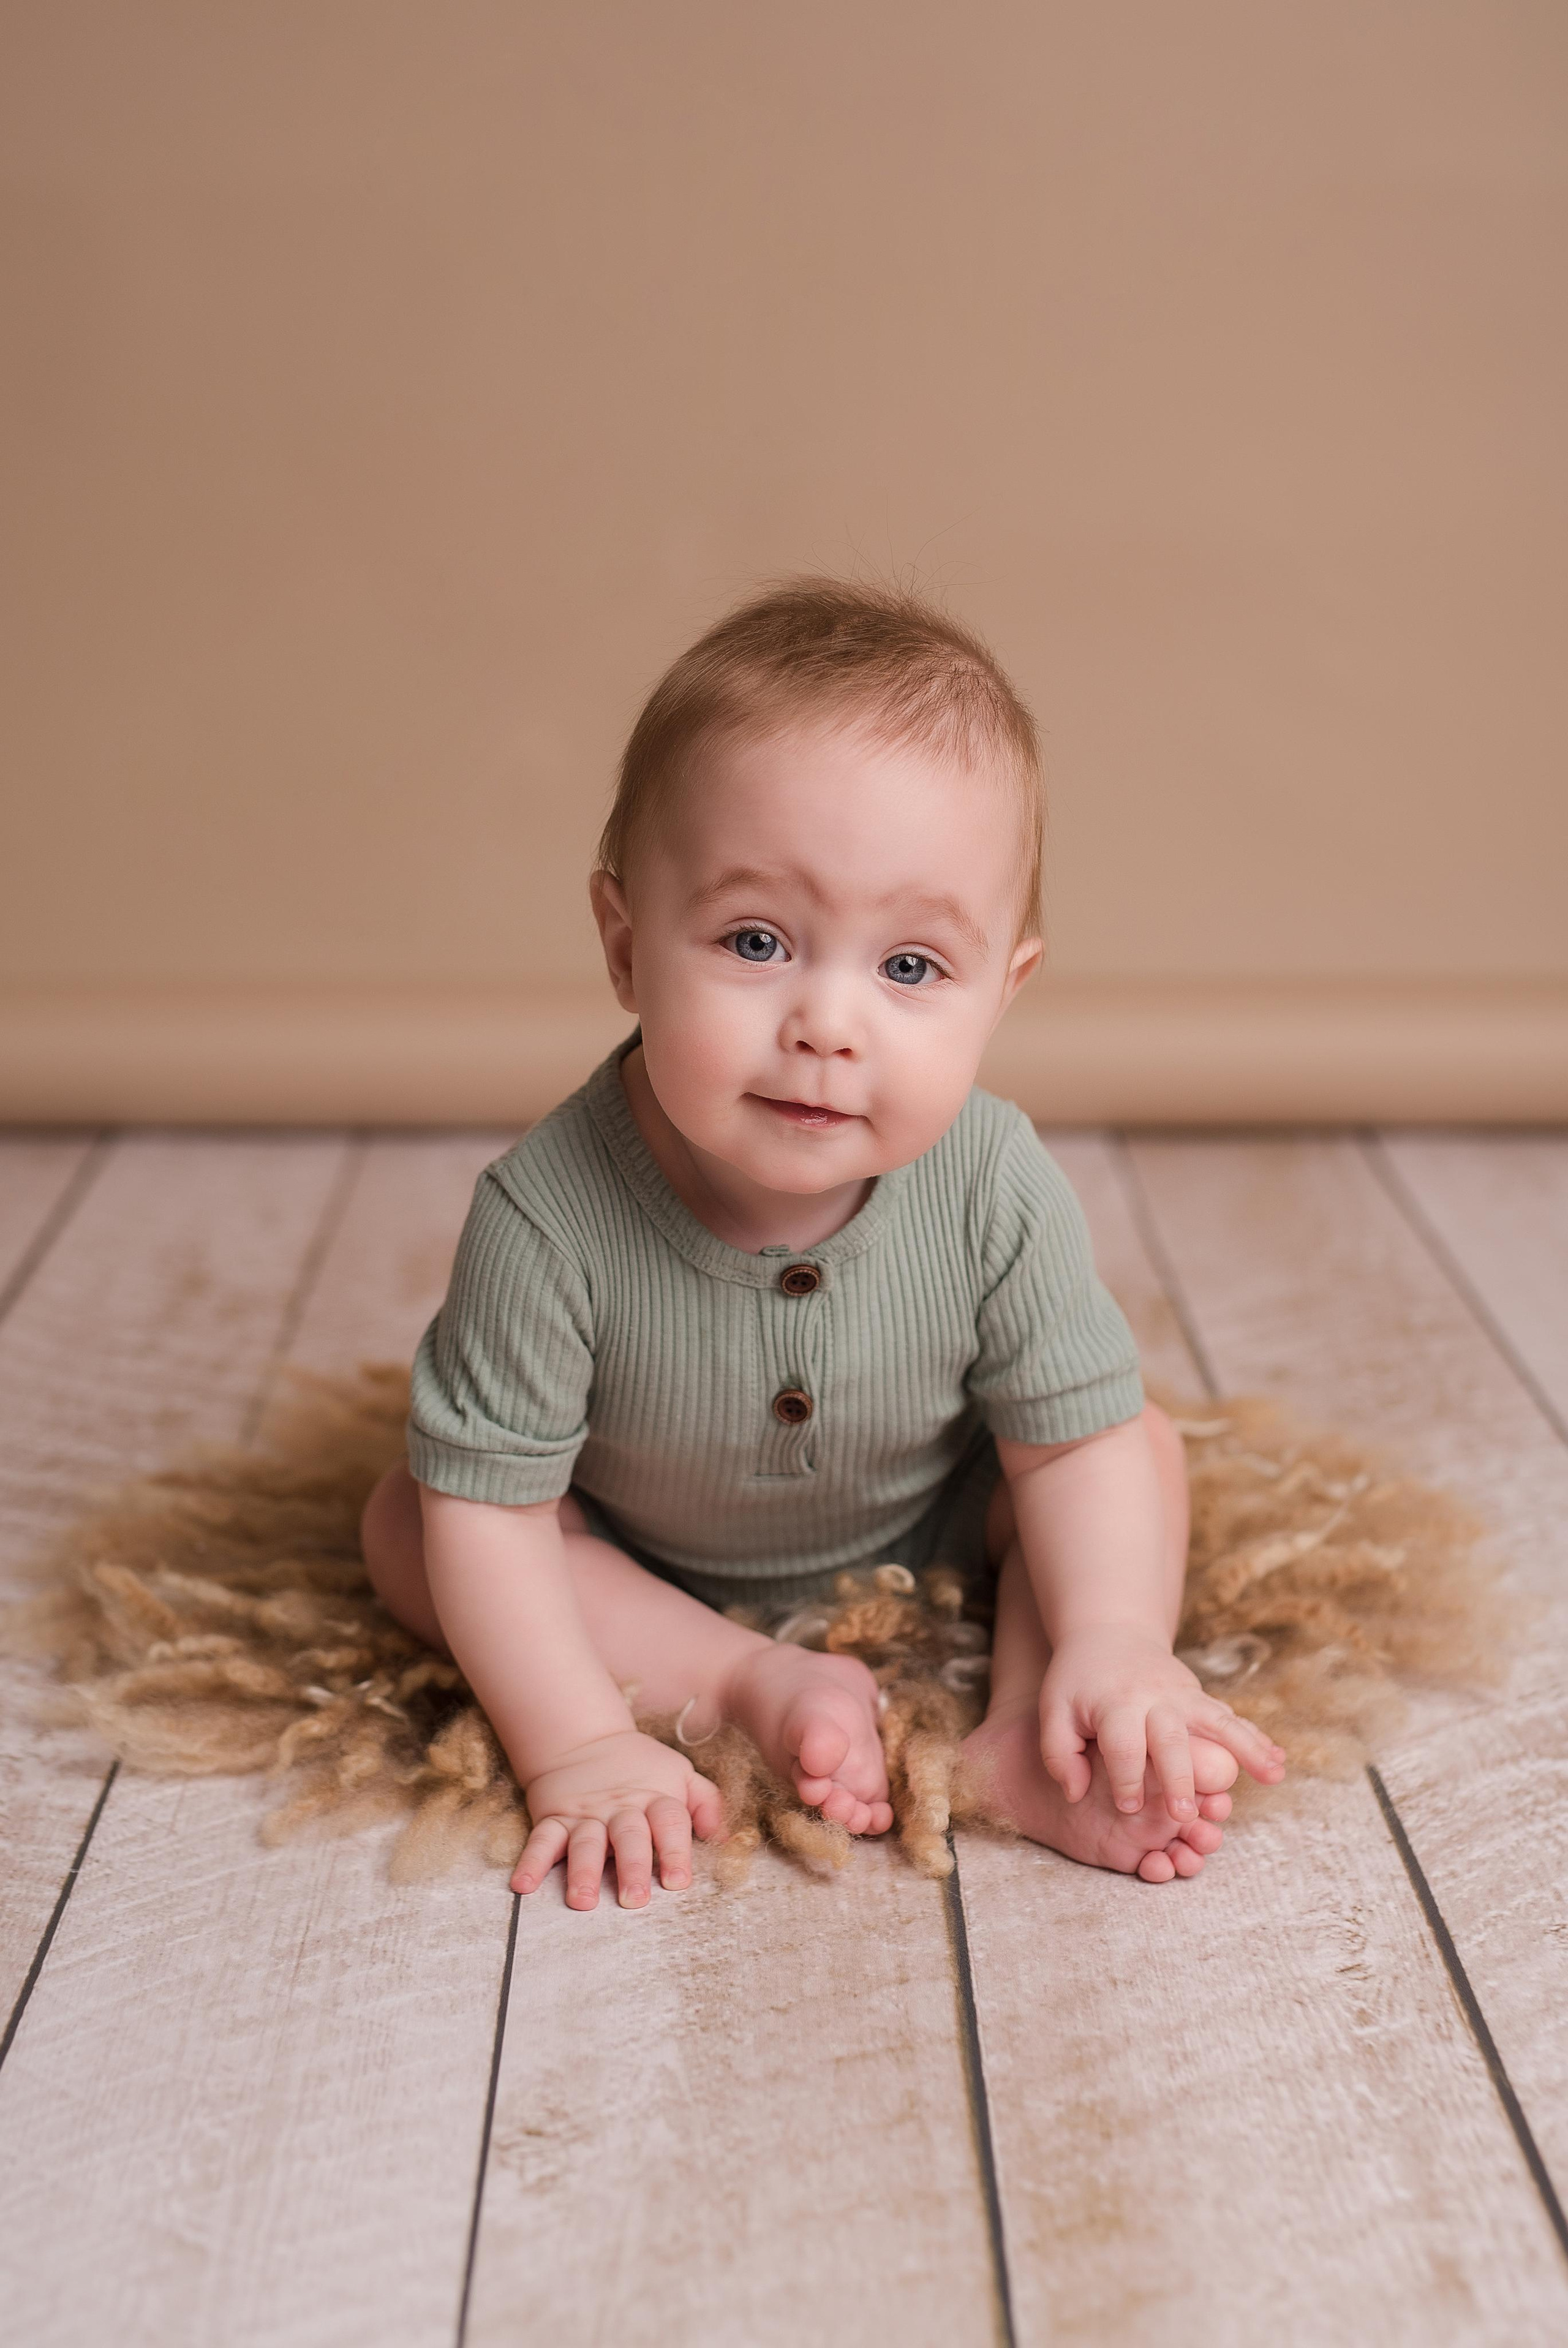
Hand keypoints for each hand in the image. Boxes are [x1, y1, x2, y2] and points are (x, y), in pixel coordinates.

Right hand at [513, 1729, 723, 1909]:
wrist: (585, 1738)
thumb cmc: (642, 1768)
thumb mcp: (679, 1774)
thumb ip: (705, 1803)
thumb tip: (724, 1838)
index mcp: (655, 1798)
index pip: (669, 1822)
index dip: (675, 1850)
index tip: (678, 1882)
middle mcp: (621, 1808)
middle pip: (628, 1836)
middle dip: (632, 1868)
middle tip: (635, 1901)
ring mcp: (585, 1814)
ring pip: (585, 1842)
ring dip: (583, 1871)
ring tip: (583, 1901)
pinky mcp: (554, 1817)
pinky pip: (542, 1839)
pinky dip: (531, 1861)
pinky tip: (523, 1885)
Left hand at [1039, 1626, 1284, 1820]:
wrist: (1109, 1633)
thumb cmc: (1077, 1681)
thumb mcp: (1054, 1709)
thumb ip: (1058, 1753)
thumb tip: (1076, 1794)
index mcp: (1115, 1703)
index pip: (1123, 1743)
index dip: (1125, 1777)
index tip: (1129, 1808)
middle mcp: (1154, 1697)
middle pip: (1171, 1738)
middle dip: (1180, 1777)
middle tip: (1185, 1815)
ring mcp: (1183, 1694)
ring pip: (1218, 1721)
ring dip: (1246, 1748)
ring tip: (1272, 1776)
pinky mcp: (1199, 1696)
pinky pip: (1231, 1717)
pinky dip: (1256, 1738)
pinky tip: (1278, 1761)